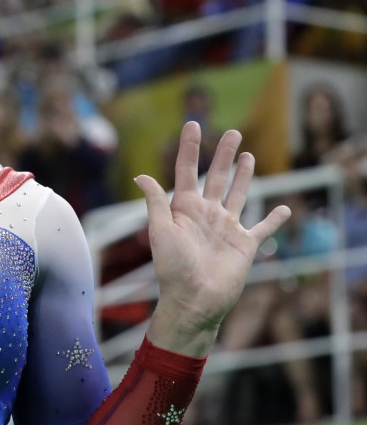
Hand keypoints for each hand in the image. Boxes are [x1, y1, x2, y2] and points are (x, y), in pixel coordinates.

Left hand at [137, 121, 291, 355]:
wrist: (194, 300)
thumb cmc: (172, 268)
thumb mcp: (160, 231)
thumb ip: (156, 202)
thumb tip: (141, 176)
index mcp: (184, 209)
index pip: (187, 170)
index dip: (190, 148)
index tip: (193, 124)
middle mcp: (206, 214)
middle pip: (217, 177)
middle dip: (224, 154)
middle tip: (233, 132)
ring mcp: (227, 228)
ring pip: (239, 194)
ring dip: (244, 176)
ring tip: (247, 155)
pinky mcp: (245, 245)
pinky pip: (263, 228)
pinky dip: (274, 218)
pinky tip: (282, 207)